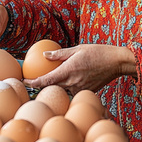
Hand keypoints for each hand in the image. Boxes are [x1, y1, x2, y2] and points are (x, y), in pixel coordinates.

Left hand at [22, 44, 136, 93]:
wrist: (117, 63)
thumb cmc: (97, 52)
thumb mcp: (77, 48)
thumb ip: (59, 54)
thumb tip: (44, 55)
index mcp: (68, 70)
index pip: (45, 80)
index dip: (33, 83)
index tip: (24, 82)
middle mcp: (73, 82)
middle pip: (51, 89)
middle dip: (40, 87)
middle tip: (31, 83)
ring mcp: (80, 89)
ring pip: (62, 91)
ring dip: (54, 88)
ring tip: (46, 83)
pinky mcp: (86, 92)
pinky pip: (72, 92)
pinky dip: (66, 88)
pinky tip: (65, 82)